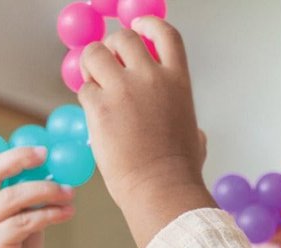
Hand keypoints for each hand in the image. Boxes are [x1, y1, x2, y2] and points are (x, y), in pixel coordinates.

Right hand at [0, 147, 75, 247]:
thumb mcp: (16, 223)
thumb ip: (25, 201)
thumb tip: (55, 173)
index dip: (5, 151)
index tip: (37, 151)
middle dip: (19, 157)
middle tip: (47, 155)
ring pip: (10, 196)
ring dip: (46, 190)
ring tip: (69, 194)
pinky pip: (24, 222)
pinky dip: (49, 215)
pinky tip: (66, 213)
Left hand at [79, 19, 213, 247]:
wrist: (160, 190)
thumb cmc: (179, 174)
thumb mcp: (194, 140)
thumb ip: (190, 126)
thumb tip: (196, 134)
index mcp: (177, 81)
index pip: (164, 33)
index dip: (147, 24)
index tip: (137, 26)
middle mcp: (151, 77)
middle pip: (123, 39)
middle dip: (111, 49)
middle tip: (105, 67)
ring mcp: (123, 89)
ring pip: (95, 54)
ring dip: (90, 66)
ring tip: (93, 85)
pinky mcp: (99, 106)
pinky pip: (84, 90)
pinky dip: (86, 99)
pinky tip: (93, 115)